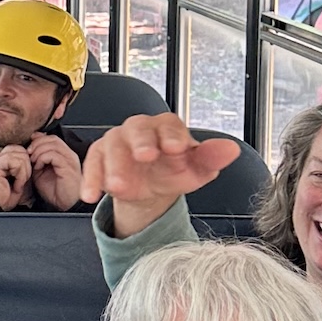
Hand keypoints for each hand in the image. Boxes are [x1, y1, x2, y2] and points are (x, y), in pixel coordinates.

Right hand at [0, 145, 35, 210]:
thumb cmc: (4, 197)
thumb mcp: (18, 180)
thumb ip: (24, 168)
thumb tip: (34, 161)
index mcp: (3, 159)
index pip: (21, 149)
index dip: (27, 162)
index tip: (25, 178)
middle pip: (23, 151)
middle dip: (27, 167)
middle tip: (21, 182)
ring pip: (22, 157)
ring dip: (24, 174)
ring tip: (17, 185)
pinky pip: (17, 163)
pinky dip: (20, 176)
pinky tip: (15, 186)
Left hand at [26, 133, 83, 211]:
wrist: (63, 206)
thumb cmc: (55, 192)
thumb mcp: (41, 171)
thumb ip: (37, 158)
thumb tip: (30, 147)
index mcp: (64, 155)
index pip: (51, 138)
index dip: (37, 140)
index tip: (28, 149)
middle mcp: (69, 155)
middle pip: (52, 139)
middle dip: (36, 145)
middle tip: (28, 154)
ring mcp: (71, 160)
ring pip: (53, 144)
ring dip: (38, 152)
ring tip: (33, 163)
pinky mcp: (70, 168)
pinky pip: (54, 155)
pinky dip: (42, 158)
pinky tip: (38, 167)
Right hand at [79, 113, 240, 235]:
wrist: (150, 189)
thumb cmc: (173, 172)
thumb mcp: (196, 170)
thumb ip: (211, 159)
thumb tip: (231, 150)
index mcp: (166, 127)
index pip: (169, 124)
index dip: (172, 134)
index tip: (177, 148)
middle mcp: (139, 129)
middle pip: (137, 129)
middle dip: (141, 142)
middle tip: (145, 156)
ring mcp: (115, 142)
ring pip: (111, 147)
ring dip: (113, 167)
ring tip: (119, 187)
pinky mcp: (97, 158)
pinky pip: (91, 166)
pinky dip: (90, 180)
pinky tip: (91, 195)